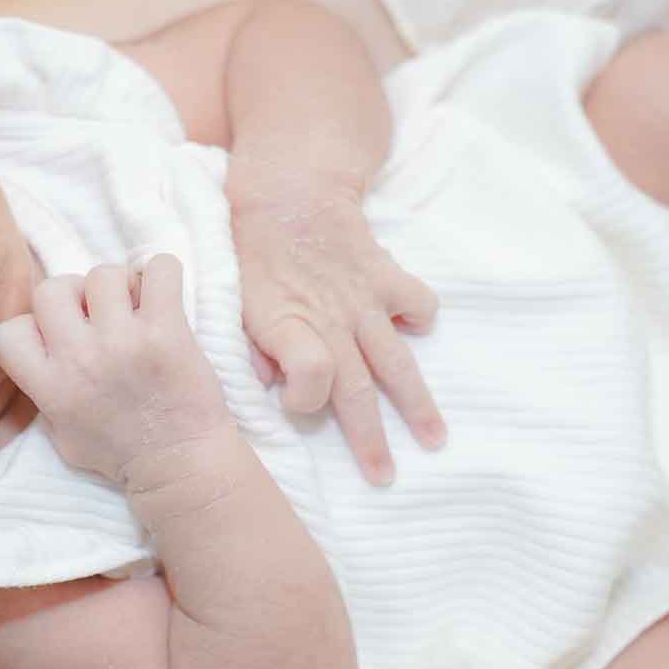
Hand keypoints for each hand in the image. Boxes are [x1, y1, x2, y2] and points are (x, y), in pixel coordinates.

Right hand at [0, 256, 232, 486]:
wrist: (180, 466)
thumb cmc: (123, 454)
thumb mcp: (62, 438)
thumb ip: (44, 397)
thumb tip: (40, 357)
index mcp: (50, 387)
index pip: (8, 331)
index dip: (33, 326)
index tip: (60, 338)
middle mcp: (80, 360)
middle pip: (52, 289)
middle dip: (74, 296)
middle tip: (100, 317)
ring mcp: (123, 343)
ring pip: (103, 274)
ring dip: (120, 285)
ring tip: (137, 310)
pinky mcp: (166, 332)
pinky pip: (159, 268)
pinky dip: (162, 273)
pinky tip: (163, 297)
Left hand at [227, 164, 442, 484]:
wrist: (286, 191)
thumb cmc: (250, 252)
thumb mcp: (233, 302)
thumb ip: (249, 347)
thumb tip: (270, 387)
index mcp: (286, 326)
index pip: (309, 379)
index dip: (304, 401)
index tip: (298, 409)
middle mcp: (330, 320)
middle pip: (356, 390)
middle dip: (372, 440)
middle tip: (385, 478)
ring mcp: (364, 300)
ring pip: (397, 362)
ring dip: (418, 403)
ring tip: (435, 438)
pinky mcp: (387, 277)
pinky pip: (418, 304)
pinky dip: (422, 319)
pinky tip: (415, 330)